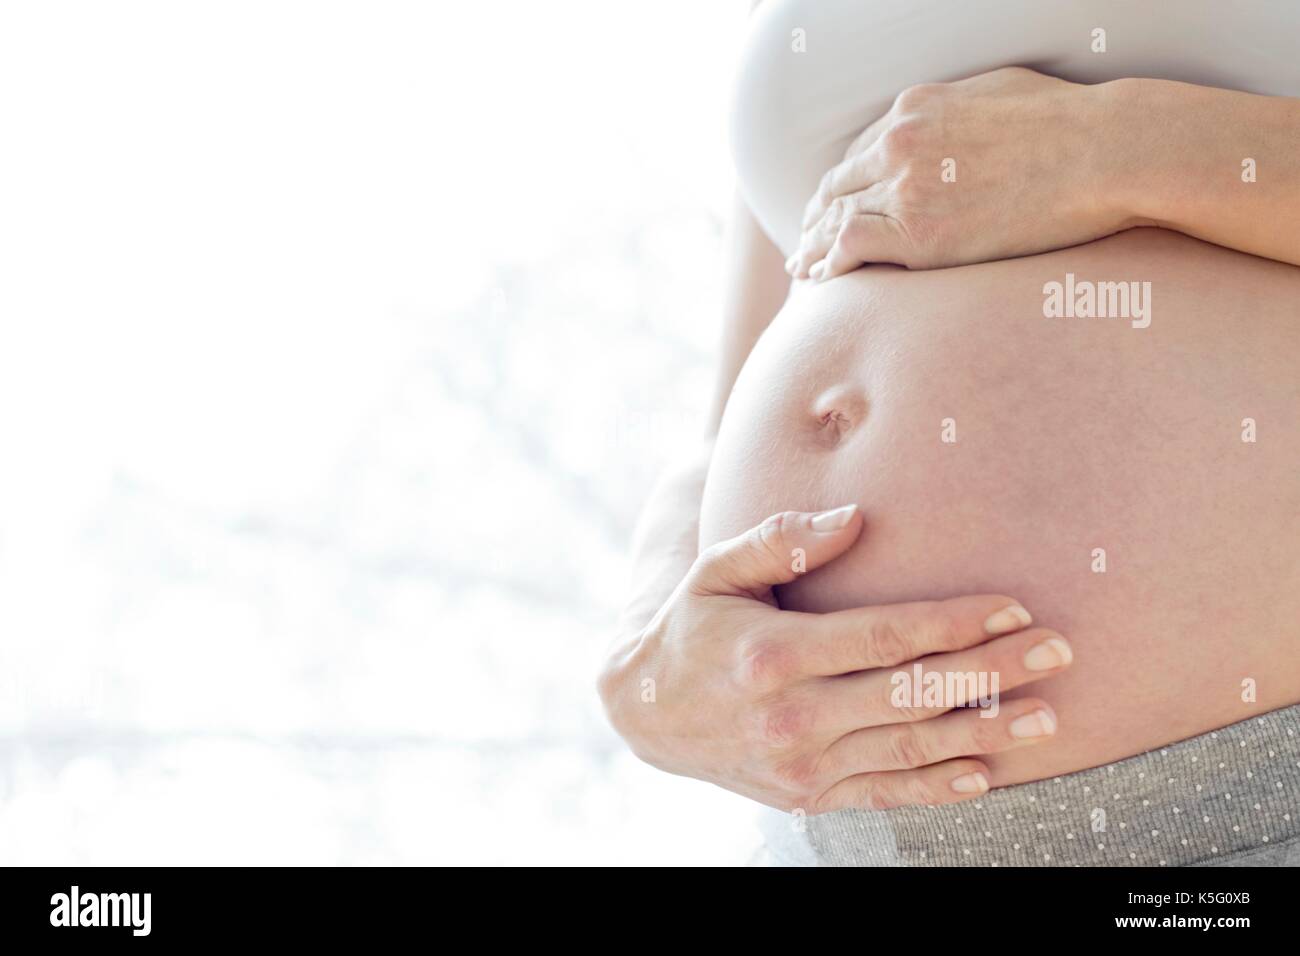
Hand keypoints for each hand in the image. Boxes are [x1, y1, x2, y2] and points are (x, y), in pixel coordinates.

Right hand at [597, 504, 1072, 813]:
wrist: (648, 712)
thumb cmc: (694, 624)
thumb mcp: (717, 569)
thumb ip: (782, 540)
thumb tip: (857, 519)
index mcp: (774, 653)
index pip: (883, 637)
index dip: (953, 622)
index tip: (1012, 605)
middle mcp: (791, 716)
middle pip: (912, 693)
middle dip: (991, 671)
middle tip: (1057, 649)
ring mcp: (801, 765)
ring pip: (909, 749)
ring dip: (983, 732)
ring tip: (1046, 715)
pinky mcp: (807, 796)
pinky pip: (884, 794)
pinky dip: (936, 787)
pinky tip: (986, 774)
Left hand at [787, 67, 1135, 279]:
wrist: (1103, 151)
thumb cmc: (1071, 121)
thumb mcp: (1000, 92)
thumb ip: (956, 112)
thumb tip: (949, 127)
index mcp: (915, 108)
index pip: (858, 153)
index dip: (839, 185)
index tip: (830, 206)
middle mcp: (899, 143)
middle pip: (839, 187)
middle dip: (817, 217)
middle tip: (805, 242)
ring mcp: (907, 187)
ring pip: (836, 219)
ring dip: (815, 246)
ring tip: (804, 269)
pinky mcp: (920, 232)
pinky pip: (851, 248)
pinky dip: (830, 264)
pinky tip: (823, 281)